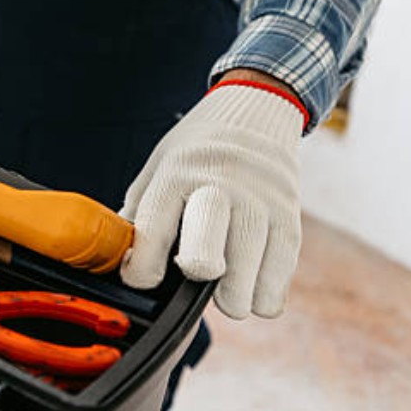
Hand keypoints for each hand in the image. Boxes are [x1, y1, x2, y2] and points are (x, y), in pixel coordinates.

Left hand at [119, 80, 305, 318]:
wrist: (256, 110)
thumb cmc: (197, 150)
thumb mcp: (158, 168)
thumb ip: (139, 214)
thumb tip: (120, 262)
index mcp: (176, 174)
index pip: (153, 233)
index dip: (141, 270)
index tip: (142, 277)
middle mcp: (220, 187)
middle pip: (206, 257)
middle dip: (197, 279)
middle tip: (196, 279)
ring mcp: (260, 203)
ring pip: (247, 277)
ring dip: (233, 300)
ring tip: (224, 294)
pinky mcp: (290, 216)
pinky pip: (280, 273)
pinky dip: (264, 295)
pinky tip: (252, 292)